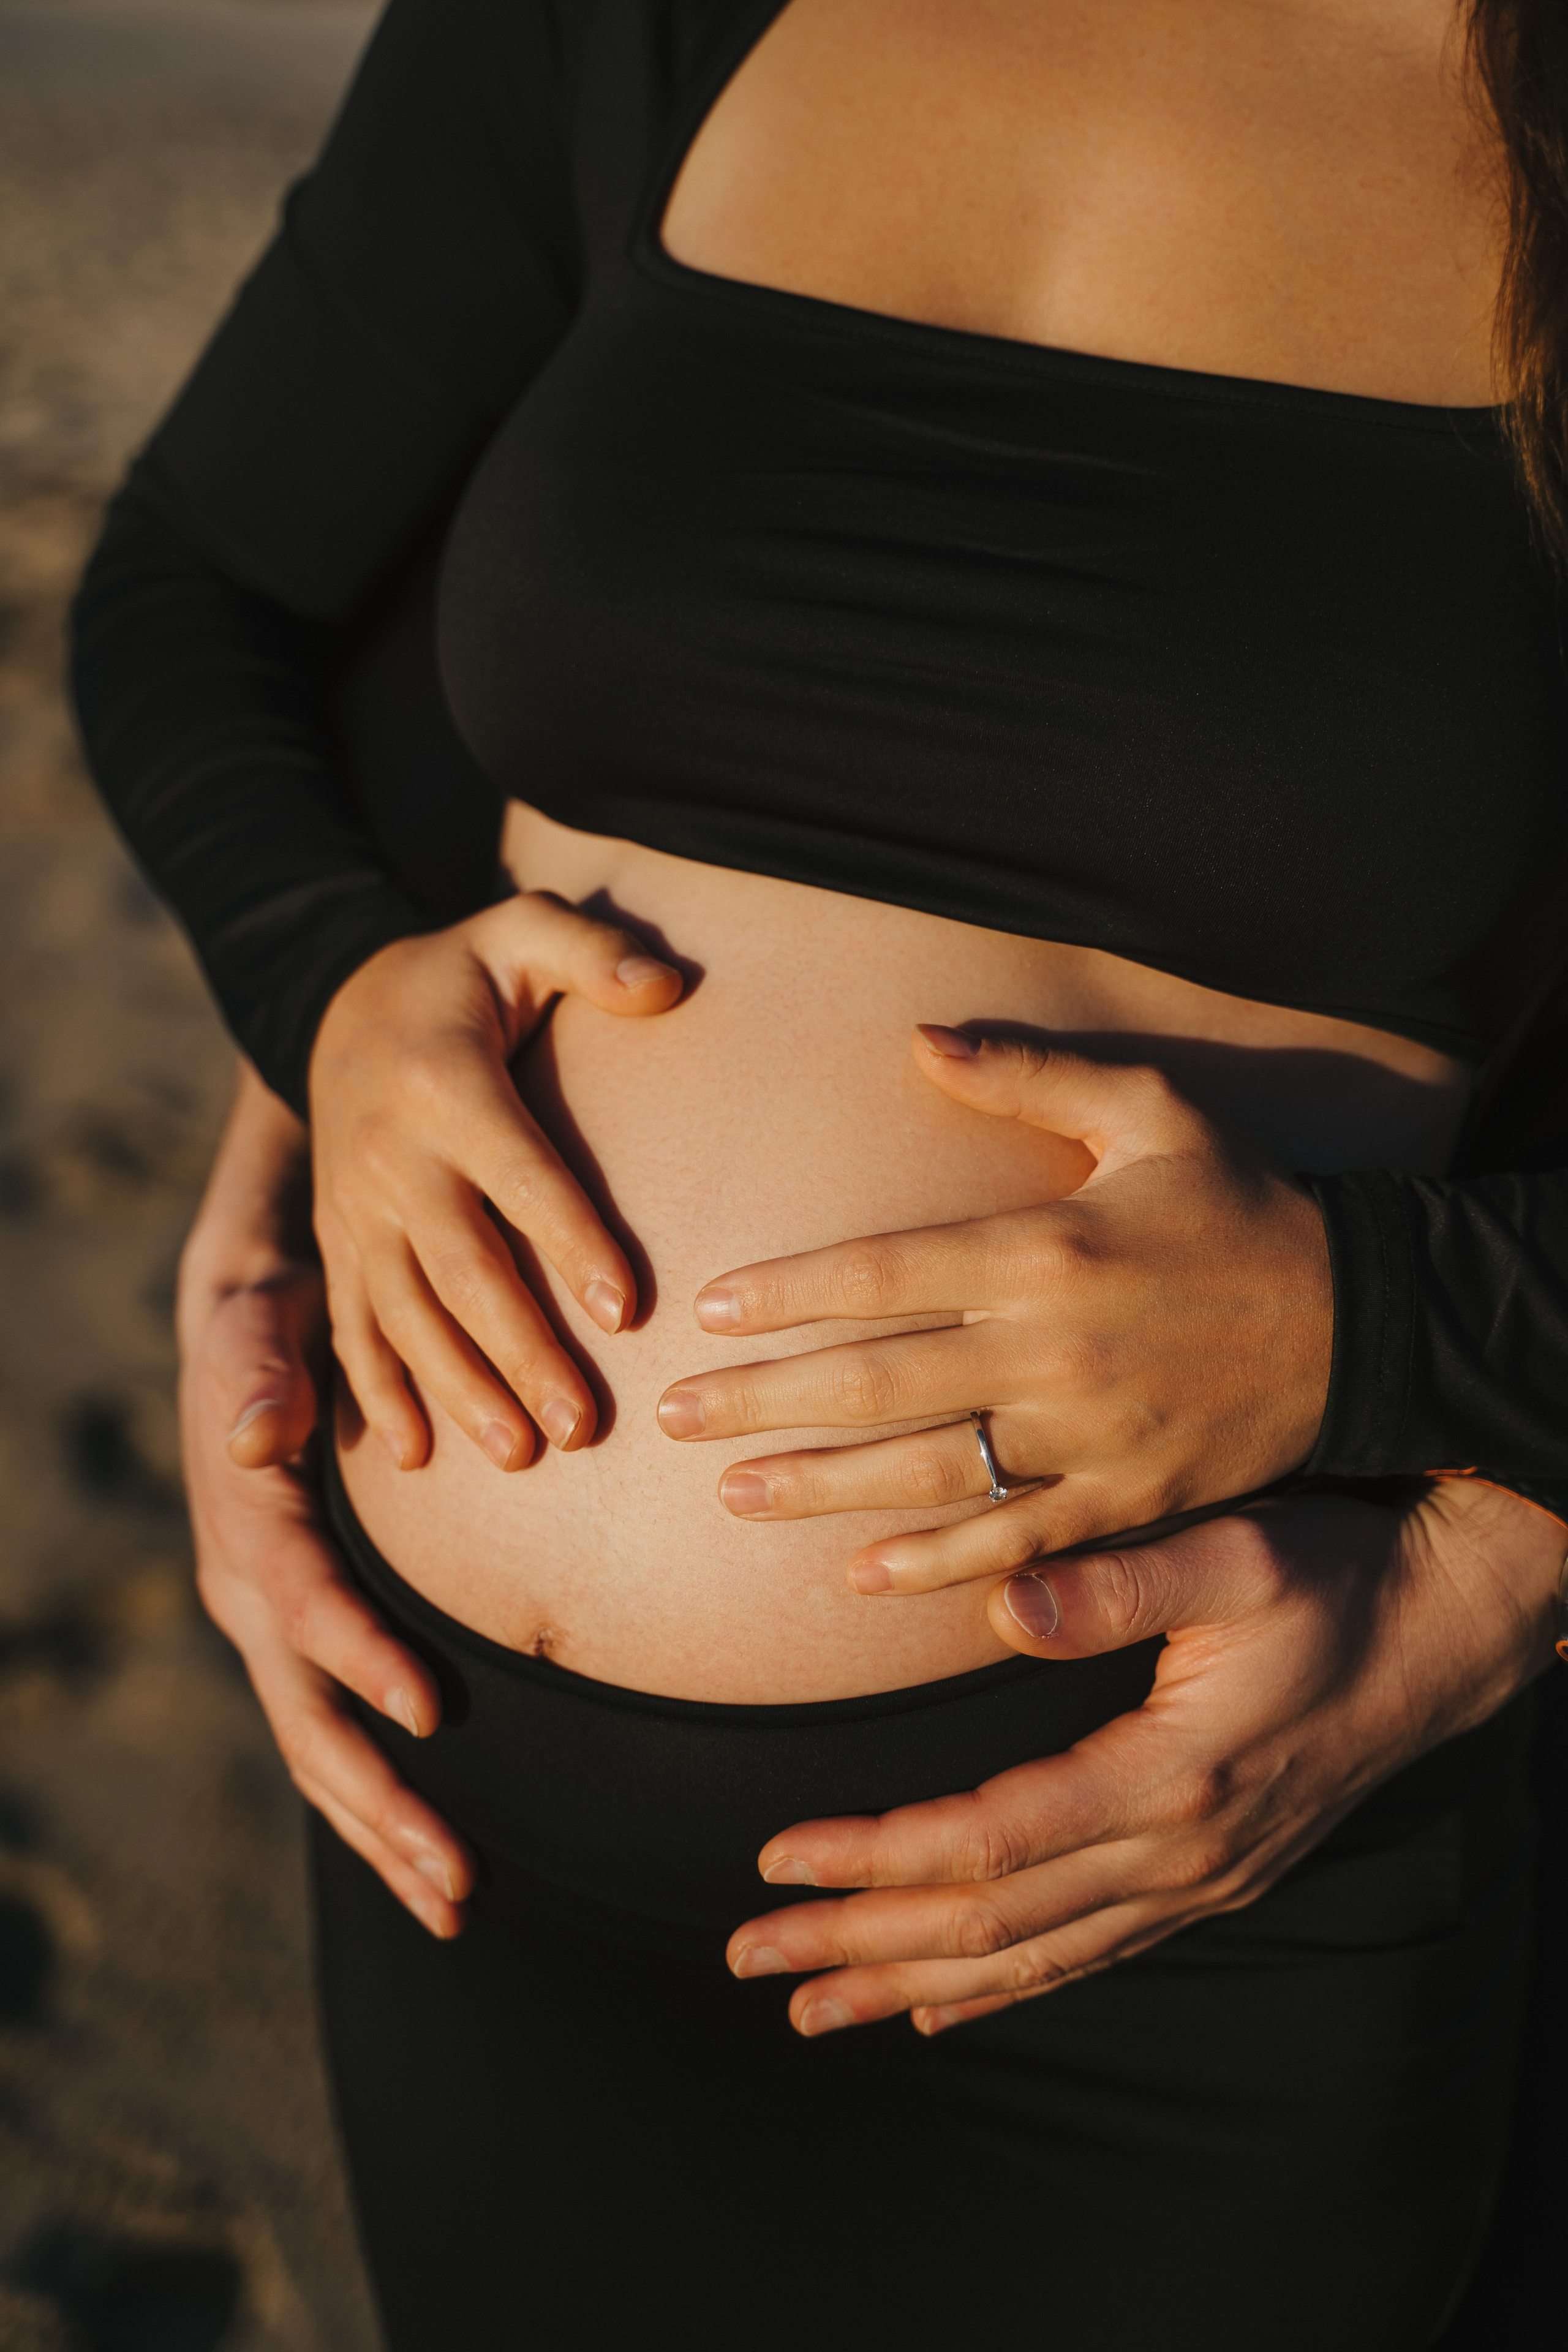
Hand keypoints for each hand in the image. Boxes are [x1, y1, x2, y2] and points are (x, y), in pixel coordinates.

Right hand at [180, 1063, 472, 1937]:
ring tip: (456, 1906)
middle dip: (380, 1806)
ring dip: (384, 1832)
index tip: (433, 1712)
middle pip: (310, 1722)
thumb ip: (264, 1377)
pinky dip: (377, 1800)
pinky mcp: (297, 1635)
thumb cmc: (266, 1321)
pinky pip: (333, 1730)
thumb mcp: (257, 1326)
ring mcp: (269, 1628)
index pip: (310, 1609)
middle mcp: (249, 1598)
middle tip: (457, 1883)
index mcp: (250, 1531)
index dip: (364, 1660)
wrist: (244, 1329)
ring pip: (319, 1751)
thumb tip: (262, 1435)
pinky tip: (429, 1855)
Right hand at [310, 892, 681, 1472]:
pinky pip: (352, 1325)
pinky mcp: (337, 1243)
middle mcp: (390, 1157)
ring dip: (458, 1388)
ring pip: (405, 1314)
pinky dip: (375, 1392)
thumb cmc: (461, 975)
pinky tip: (410, 1455)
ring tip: (518, 1452)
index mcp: (447, 1087)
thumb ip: (592, 949)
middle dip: (521, 1351)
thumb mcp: (520, 930)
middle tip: (582, 1427)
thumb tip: (666, 984)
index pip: (520, 1175)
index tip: (626, 1310)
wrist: (336, 1001)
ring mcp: (356, 1209)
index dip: (571, 1242)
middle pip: (461, 1268)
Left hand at [660, 1026, 1332, 1588]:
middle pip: (878, 1381)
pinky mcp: (1128, 1501)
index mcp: (1048, 1246)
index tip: (707, 1311)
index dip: (786, 1294)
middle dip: (764, 1401)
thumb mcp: (1154, 1108)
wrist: (1363, 1318)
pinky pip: (1014, 1543)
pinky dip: (935, 1564)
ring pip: (929, 1471)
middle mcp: (1055, 1348)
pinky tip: (860, 1575)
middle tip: (673, 1416)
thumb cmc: (1242, 1206)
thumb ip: (1030, 1071)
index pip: (884, 1271)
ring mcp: (1089, 1436)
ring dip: (820, 1488)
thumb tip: (919, 1038)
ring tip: (731, 1495)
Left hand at [724, 1476, 1563, 2034]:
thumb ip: (1121, 1582)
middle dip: (859, 1944)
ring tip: (811, 2007)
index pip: (992, 1841)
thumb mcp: (1237, 1555)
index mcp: (1170, 1776)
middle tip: (750, 1958)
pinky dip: (1002, 1988)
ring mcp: (1197, 1883)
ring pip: (1031, 1958)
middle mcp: (1178, 1854)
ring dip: (910, 1982)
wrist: (1444, 1633)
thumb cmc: (1335, 1577)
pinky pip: (1086, 1956)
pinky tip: (936, 2006)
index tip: (778, 1857)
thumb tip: (1007, 1608)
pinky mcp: (1208, 1881)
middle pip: (991, 1922)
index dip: (879, 1856)